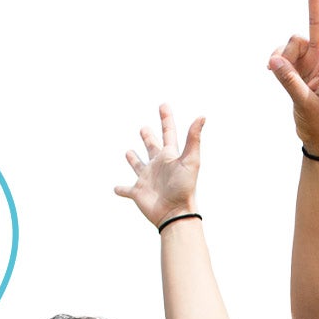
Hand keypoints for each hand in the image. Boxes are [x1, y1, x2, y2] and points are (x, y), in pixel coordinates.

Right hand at [114, 104, 203, 229]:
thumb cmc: (184, 187)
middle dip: (147, 137)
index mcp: (169, 156)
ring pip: (138, 166)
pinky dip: (121, 190)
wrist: (175, 213)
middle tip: (143, 129)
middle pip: (152, 147)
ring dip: (133, 159)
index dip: (166, 119)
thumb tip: (202, 116)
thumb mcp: (190, 160)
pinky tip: (116, 189)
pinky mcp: (138, 193)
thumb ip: (193, 138)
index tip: (163, 105)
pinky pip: (126, 190)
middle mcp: (158, 166)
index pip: (168, 133)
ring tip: (128, 152)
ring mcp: (147, 179)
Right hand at [267, 0, 318, 155]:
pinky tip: (274, 71)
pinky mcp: (294, 65)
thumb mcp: (305, 104)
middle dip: (315, 0)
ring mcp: (307, 59)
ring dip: (283, 56)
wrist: (316, 135)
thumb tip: (274, 61)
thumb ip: (289, 82)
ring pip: (290, 42)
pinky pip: (279, 54)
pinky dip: (275, 62)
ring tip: (285, 75)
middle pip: (318, 23)